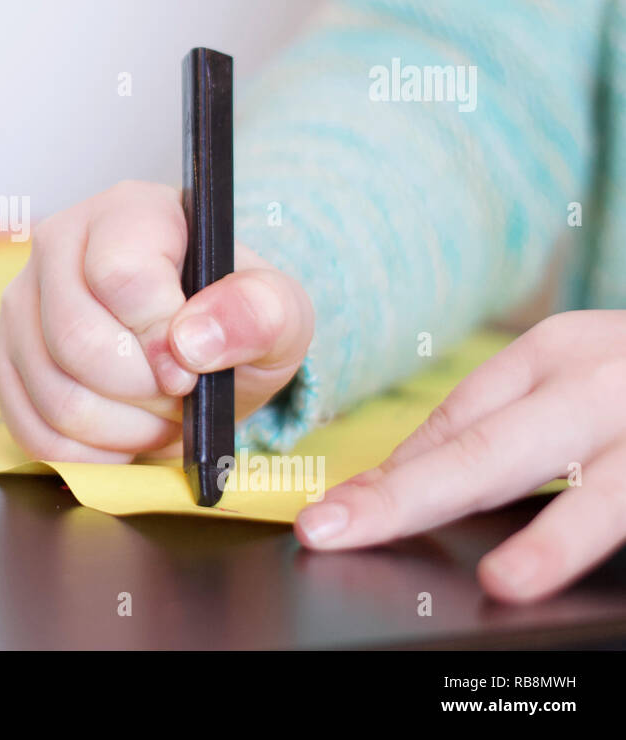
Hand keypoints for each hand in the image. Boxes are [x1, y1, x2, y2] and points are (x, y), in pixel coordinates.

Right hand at [0, 180, 314, 461]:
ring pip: (56, 396)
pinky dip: (91, 455)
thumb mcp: (279, 313)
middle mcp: (58, 245)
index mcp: (128, 212)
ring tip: (159, 414)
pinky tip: (123, 435)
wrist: (201, 351)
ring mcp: (22, 304)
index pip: (121, 276)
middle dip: (145, 392)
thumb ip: (260, 313)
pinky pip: (34, 432)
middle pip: (78, 342)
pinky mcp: (5, 362)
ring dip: (124, 431)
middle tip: (180, 394)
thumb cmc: (232, 321)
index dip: (161, 337)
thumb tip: (193, 341)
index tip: (193, 364)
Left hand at [296, 310, 625, 602]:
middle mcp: (603, 382)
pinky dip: (603, 537)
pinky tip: (564, 568)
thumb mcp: (561, 371)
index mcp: (555, 352)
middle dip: (414, 496)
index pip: (456, 424)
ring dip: (556, 538)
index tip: (335, 517)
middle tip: (344, 529)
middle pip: (499, 447)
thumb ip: (490, 418)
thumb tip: (398, 473)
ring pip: (610, 491)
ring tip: (506, 579)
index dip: (391, 479)